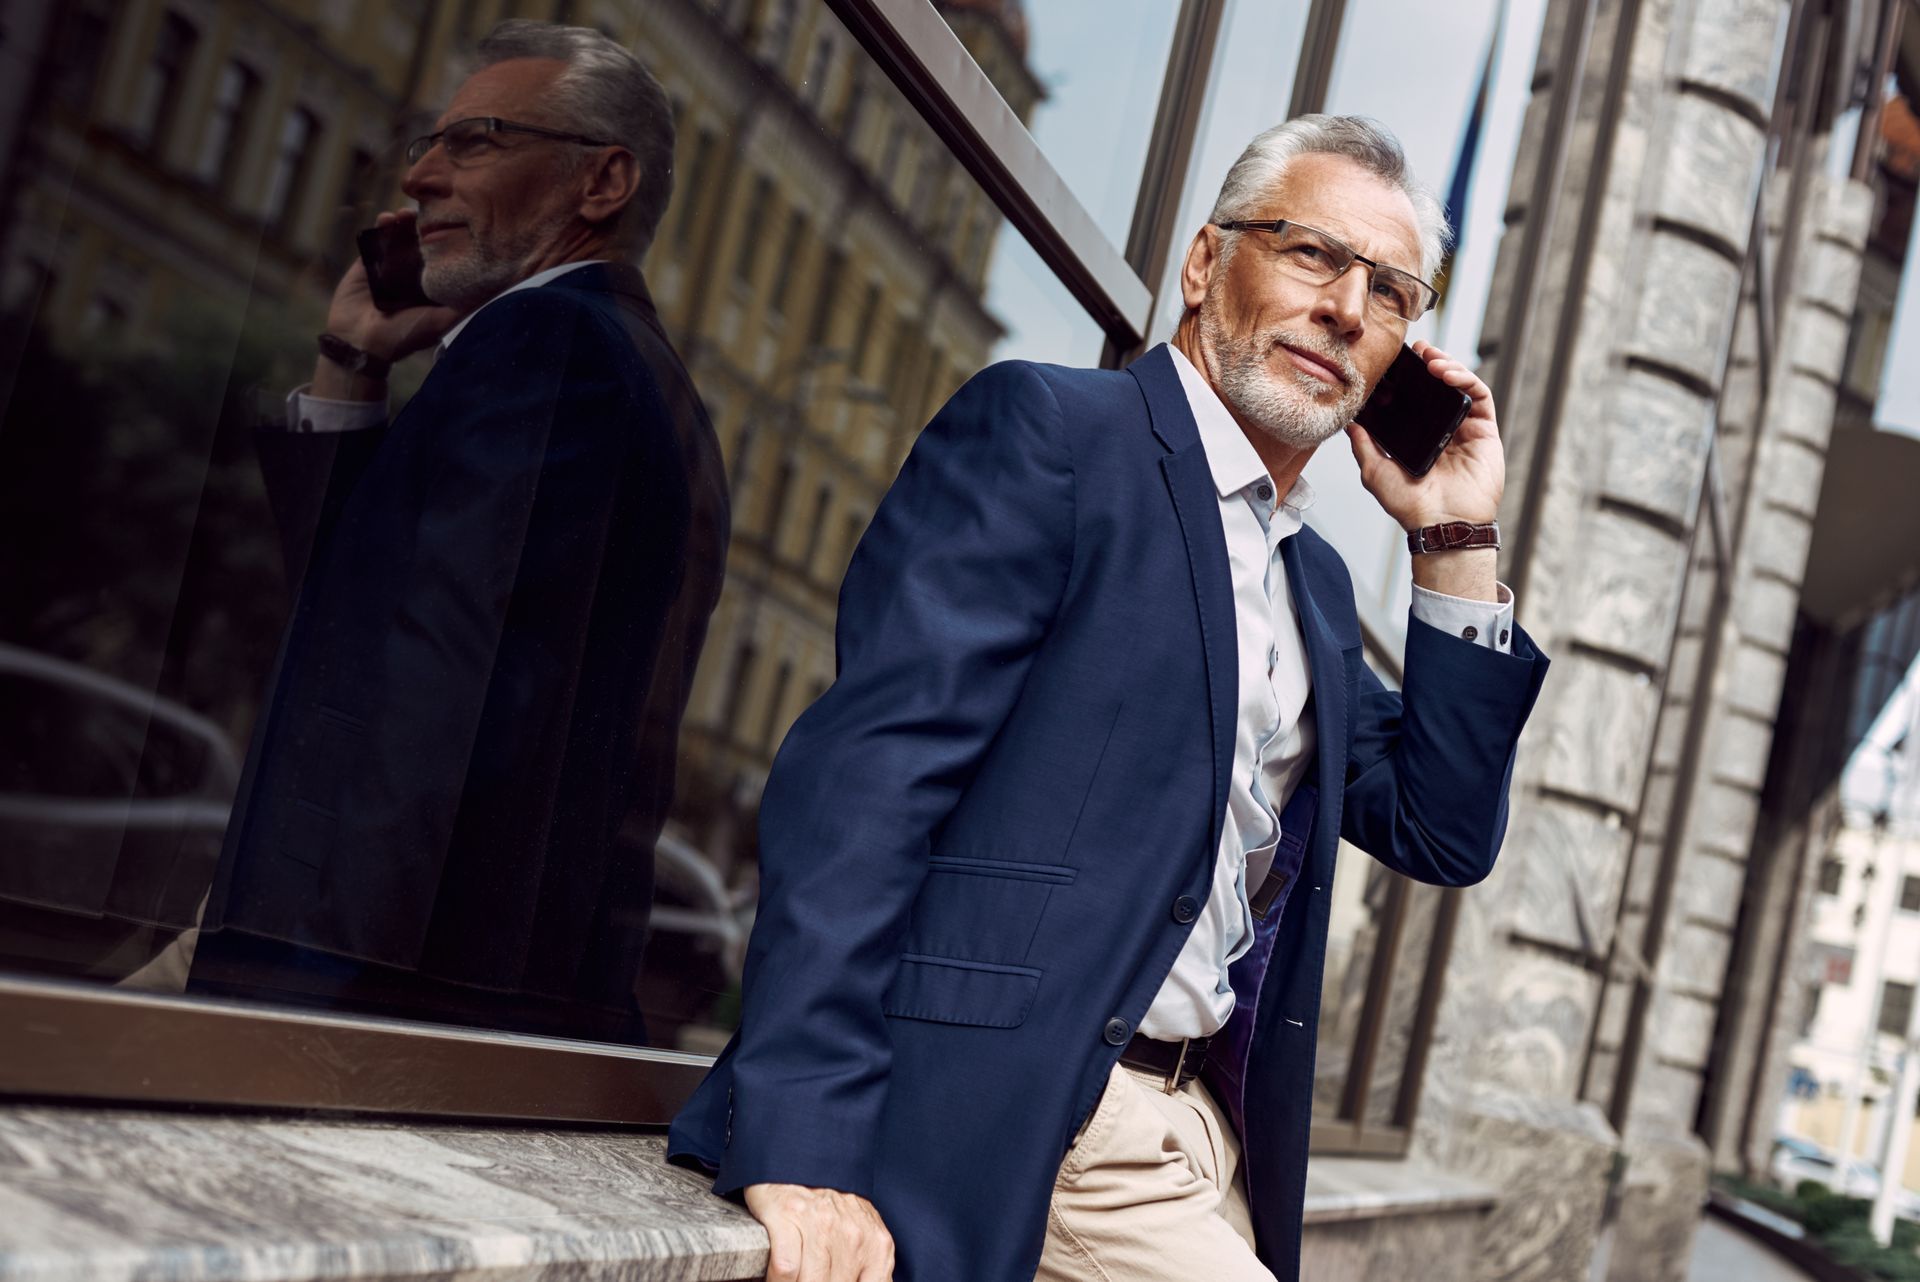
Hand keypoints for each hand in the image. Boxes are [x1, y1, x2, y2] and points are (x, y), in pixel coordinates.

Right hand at [323, 209, 462, 362]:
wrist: (360, 342)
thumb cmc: (403, 336)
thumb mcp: (439, 323)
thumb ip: (462, 308)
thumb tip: (495, 295)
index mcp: (431, 288)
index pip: (445, 259)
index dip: (451, 243)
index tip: (460, 226)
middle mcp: (413, 276)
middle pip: (424, 244)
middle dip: (428, 227)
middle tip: (434, 213)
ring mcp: (390, 267)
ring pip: (401, 237)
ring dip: (405, 222)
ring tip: (409, 212)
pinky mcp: (368, 262)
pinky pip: (375, 239)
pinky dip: (382, 226)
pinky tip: (388, 217)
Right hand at [743, 1183, 894, 1281]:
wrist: (799, 1161)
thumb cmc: (831, 1208)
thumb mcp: (863, 1236)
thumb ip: (869, 1268)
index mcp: (877, 1245)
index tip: (832, 1281)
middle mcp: (853, 1234)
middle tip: (811, 1275)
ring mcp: (820, 1224)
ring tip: (795, 1277)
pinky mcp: (787, 1217)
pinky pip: (785, 1269)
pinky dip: (777, 1280)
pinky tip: (777, 1275)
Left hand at [1346, 340, 1503, 530]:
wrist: (1441, 524)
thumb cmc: (1410, 505)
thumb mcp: (1375, 470)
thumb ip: (1363, 444)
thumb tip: (1348, 421)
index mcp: (1419, 437)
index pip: (1415, 399)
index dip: (1407, 378)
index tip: (1393, 361)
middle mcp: (1443, 430)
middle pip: (1439, 387)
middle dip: (1429, 363)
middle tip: (1416, 350)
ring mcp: (1465, 429)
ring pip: (1460, 385)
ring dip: (1447, 365)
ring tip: (1430, 359)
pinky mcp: (1485, 430)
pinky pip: (1479, 396)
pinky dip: (1465, 378)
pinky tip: (1446, 373)